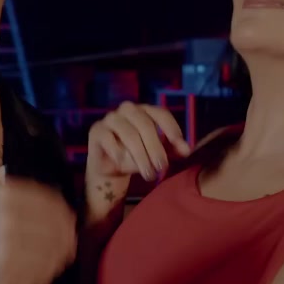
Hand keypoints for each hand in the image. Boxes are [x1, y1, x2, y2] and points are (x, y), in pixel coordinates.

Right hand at [0, 177, 76, 283]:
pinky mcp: (9, 280)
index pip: (51, 203)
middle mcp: (11, 218)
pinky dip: (43, 277)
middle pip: (57, 229)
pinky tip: (36, 277)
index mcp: (3, 195)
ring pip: (52, 255)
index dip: (62, 215)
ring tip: (52, 263)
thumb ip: (10, 201)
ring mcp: (11, 250)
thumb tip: (49, 209)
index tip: (66, 223)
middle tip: (66, 247)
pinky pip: (39, 277)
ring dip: (56, 259)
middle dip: (64, 239)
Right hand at [85, 102, 189, 216]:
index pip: (160, 113)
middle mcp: (128, 110)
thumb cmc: (137, 156)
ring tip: (147, 173)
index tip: (179, 145)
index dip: (170, 127)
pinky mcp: (96, 130)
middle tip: (162, 168)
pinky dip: (117, 151)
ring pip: (128, 133)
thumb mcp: (157, 154)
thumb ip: (172, 150)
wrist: (111, 168)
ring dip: (140, 155)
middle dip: (155, 148)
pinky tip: (123, 162)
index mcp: (145, 111)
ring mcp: (110, 118)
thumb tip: (187, 150)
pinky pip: (108, 138)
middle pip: (145, 125)